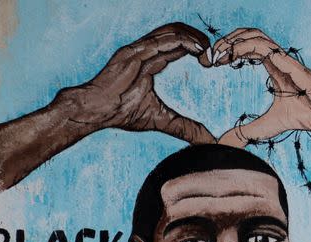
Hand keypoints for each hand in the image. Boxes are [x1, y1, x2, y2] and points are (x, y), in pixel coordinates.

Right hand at [62, 23, 214, 143]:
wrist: (96, 111)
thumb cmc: (121, 112)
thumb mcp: (162, 120)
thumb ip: (185, 128)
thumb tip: (208, 140)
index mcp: (151, 61)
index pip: (178, 46)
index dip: (196, 48)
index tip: (211, 61)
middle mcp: (146, 51)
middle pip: (177, 33)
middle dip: (198, 39)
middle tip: (215, 53)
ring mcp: (139, 50)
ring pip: (171, 32)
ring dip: (193, 37)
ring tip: (209, 49)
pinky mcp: (133, 52)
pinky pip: (161, 41)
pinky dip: (182, 41)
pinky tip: (197, 48)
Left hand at [211, 28, 310, 180]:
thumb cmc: (303, 116)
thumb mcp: (265, 127)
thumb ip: (245, 133)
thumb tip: (225, 144)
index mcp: (272, 67)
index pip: (246, 48)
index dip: (228, 50)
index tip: (213, 63)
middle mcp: (276, 58)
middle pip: (247, 35)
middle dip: (226, 41)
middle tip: (210, 56)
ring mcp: (282, 57)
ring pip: (254, 34)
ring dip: (232, 41)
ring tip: (218, 55)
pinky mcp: (286, 60)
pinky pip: (262, 45)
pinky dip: (244, 47)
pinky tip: (232, 57)